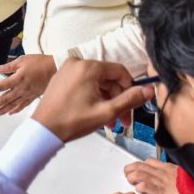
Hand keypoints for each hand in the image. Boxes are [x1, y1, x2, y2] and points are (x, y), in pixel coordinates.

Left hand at [0, 55, 56, 116]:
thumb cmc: (40, 62)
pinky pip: (23, 105)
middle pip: (5, 98)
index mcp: (18, 78)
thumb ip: (9, 66)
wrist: (56, 68)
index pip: (1, 86)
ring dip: (3, 110)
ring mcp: (28, 94)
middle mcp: (22, 88)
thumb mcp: (22, 60)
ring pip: (13, 104)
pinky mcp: (34, 96)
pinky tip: (10, 113)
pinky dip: (16, 109)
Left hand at [31, 60, 149, 142]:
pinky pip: (84, 84)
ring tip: (111, 122)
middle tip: (124, 119)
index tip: (133, 102)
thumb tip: (149, 90)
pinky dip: (93, 97)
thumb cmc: (72, 121)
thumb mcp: (107, 111)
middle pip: (108, 78)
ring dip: (107, 101)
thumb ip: (130, 99)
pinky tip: (97, 114)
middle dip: (118, 99)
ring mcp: (67, 70)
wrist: (44, 130)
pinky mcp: (61, 78)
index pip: (119, 71)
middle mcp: (77, 63)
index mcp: (88, 67)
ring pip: (97, 83)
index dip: (130, 87)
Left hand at [124, 159, 183, 193]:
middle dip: (131, 168)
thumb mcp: (184, 174)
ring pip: (141, 174)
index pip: (149, 162)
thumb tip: (170, 177)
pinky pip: (148, 186)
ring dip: (132, 177)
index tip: (135, 168)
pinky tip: (138, 189)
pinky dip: (141, 187)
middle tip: (127, 173)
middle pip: (141, 166)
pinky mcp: (163, 192)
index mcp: (168, 168)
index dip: (139, 164)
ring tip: (130, 180)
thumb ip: (174, 173)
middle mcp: (163, 172)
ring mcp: (162, 181)